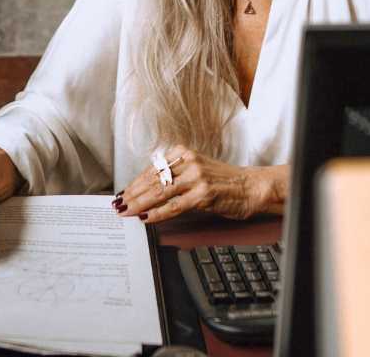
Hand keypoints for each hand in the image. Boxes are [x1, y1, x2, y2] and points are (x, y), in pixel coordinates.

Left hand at [114, 146, 287, 225]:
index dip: (135, 182)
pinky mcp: (203, 194)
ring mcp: (195, 177)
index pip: (152, 168)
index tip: (124, 192)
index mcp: (183, 152)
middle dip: (133, 193)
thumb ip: (175, 176)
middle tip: (119, 204)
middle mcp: (187, 160)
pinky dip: (157, 213)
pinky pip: (174, 205)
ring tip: (127, 211)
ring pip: (159, 191)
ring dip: (139, 203)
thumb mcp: (196, 170)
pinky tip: (146, 218)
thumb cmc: (224, 182)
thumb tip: (149, 191)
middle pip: (152, 179)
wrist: (251, 187)